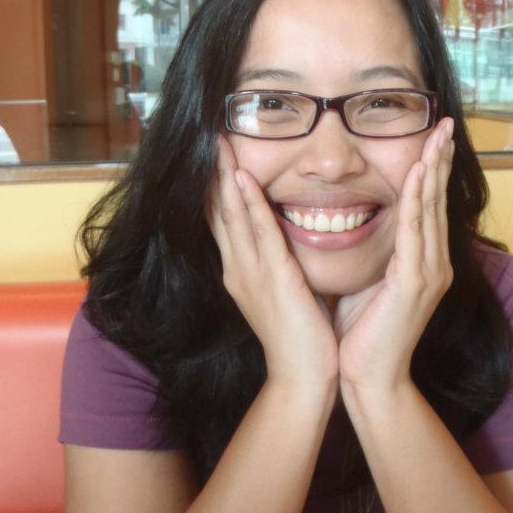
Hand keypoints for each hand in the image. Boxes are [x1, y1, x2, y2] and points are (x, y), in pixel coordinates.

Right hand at [207, 135, 338, 389]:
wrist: (303, 376)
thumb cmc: (301, 335)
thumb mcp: (283, 289)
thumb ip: (278, 262)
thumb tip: (287, 235)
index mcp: (241, 270)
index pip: (223, 219)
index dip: (217, 185)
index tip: (217, 154)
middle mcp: (237, 267)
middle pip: (219, 210)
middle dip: (214, 173)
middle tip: (210, 136)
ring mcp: (250, 272)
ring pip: (232, 214)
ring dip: (225, 176)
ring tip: (220, 144)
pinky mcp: (271, 277)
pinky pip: (258, 232)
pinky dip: (247, 203)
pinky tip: (242, 178)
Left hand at [335, 118, 454, 391]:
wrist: (369, 377)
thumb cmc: (363, 332)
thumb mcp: (371, 281)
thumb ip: (376, 253)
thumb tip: (352, 221)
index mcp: (423, 262)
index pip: (428, 205)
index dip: (432, 169)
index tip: (432, 137)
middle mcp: (434, 263)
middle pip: (438, 199)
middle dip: (441, 159)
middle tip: (445, 123)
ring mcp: (429, 272)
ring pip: (432, 209)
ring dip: (434, 169)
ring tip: (438, 136)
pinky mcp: (415, 283)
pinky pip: (416, 232)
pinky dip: (417, 200)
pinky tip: (418, 174)